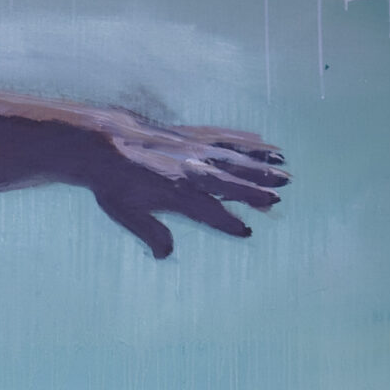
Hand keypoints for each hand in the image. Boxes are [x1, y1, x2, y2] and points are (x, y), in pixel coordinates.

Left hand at [82, 114, 287, 258]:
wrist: (104, 143)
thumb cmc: (114, 184)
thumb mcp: (127, 215)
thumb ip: (151, 234)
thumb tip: (166, 255)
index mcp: (176, 192)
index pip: (209, 212)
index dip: (228, 222)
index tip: (247, 231)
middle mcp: (190, 169)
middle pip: (230, 181)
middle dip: (256, 190)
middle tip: (280, 196)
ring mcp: (193, 148)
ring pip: (235, 156)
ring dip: (261, 164)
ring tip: (285, 169)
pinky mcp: (192, 133)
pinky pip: (225, 135)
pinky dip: (246, 139)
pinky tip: (264, 141)